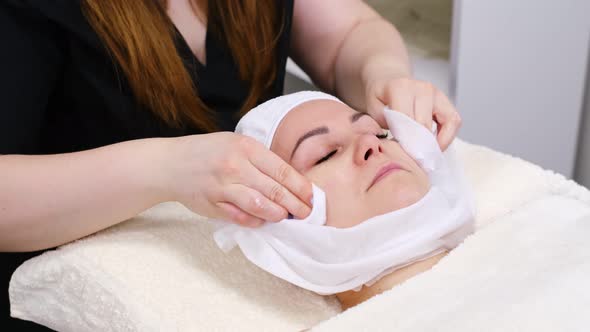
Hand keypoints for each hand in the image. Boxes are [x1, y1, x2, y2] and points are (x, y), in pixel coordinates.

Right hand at [164, 132, 312, 226]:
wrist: (171, 164)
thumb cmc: (208, 153)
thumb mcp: (236, 144)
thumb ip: (260, 160)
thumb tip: (292, 181)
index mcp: (246, 147)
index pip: (282, 170)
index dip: (301, 187)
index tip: (311, 197)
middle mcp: (236, 166)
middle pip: (275, 190)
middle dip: (296, 205)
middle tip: (306, 213)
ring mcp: (223, 187)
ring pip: (260, 206)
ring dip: (278, 215)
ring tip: (286, 217)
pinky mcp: (214, 205)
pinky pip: (241, 217)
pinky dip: (256, 221)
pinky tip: (263, 221)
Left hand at [365, 77, 461, 150]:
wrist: (389, 80)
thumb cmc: (380, 97)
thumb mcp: (372, 109)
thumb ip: (383, 123)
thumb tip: (399, 141)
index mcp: (401, 88)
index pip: (407, 120)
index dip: (404, 141)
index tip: (401, 156)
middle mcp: (422, 88)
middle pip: (424, 124)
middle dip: (418, 145)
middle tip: (411, 159)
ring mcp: (436, 93)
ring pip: (445, 122)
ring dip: (435, 142)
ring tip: (423, 152)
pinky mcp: (446, 100)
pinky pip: (454, 121)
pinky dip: (447, 136)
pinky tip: (434, 143)